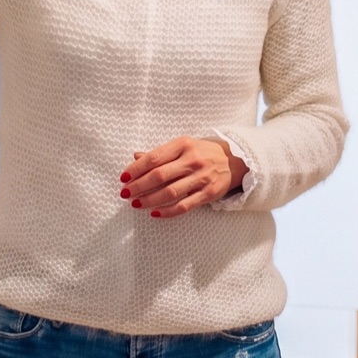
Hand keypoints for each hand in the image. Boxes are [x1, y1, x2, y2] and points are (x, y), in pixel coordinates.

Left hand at [120, 136, 247, 216]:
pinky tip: (155, 213)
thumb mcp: (182, 146)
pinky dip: (168, 211)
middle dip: (139, 186)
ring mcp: (202, 177)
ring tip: (136, 203)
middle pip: (159, 176)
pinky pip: (185, 206)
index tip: (123, 177)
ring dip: (149, 200)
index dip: (136, 169)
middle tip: (125, 193)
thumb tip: (135, 157)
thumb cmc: (202, 152)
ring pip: (170, 192)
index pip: (154, 158)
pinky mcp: (209, 193)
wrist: (234, 160)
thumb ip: (160, 153)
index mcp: (183, 144)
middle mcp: (193, 160)